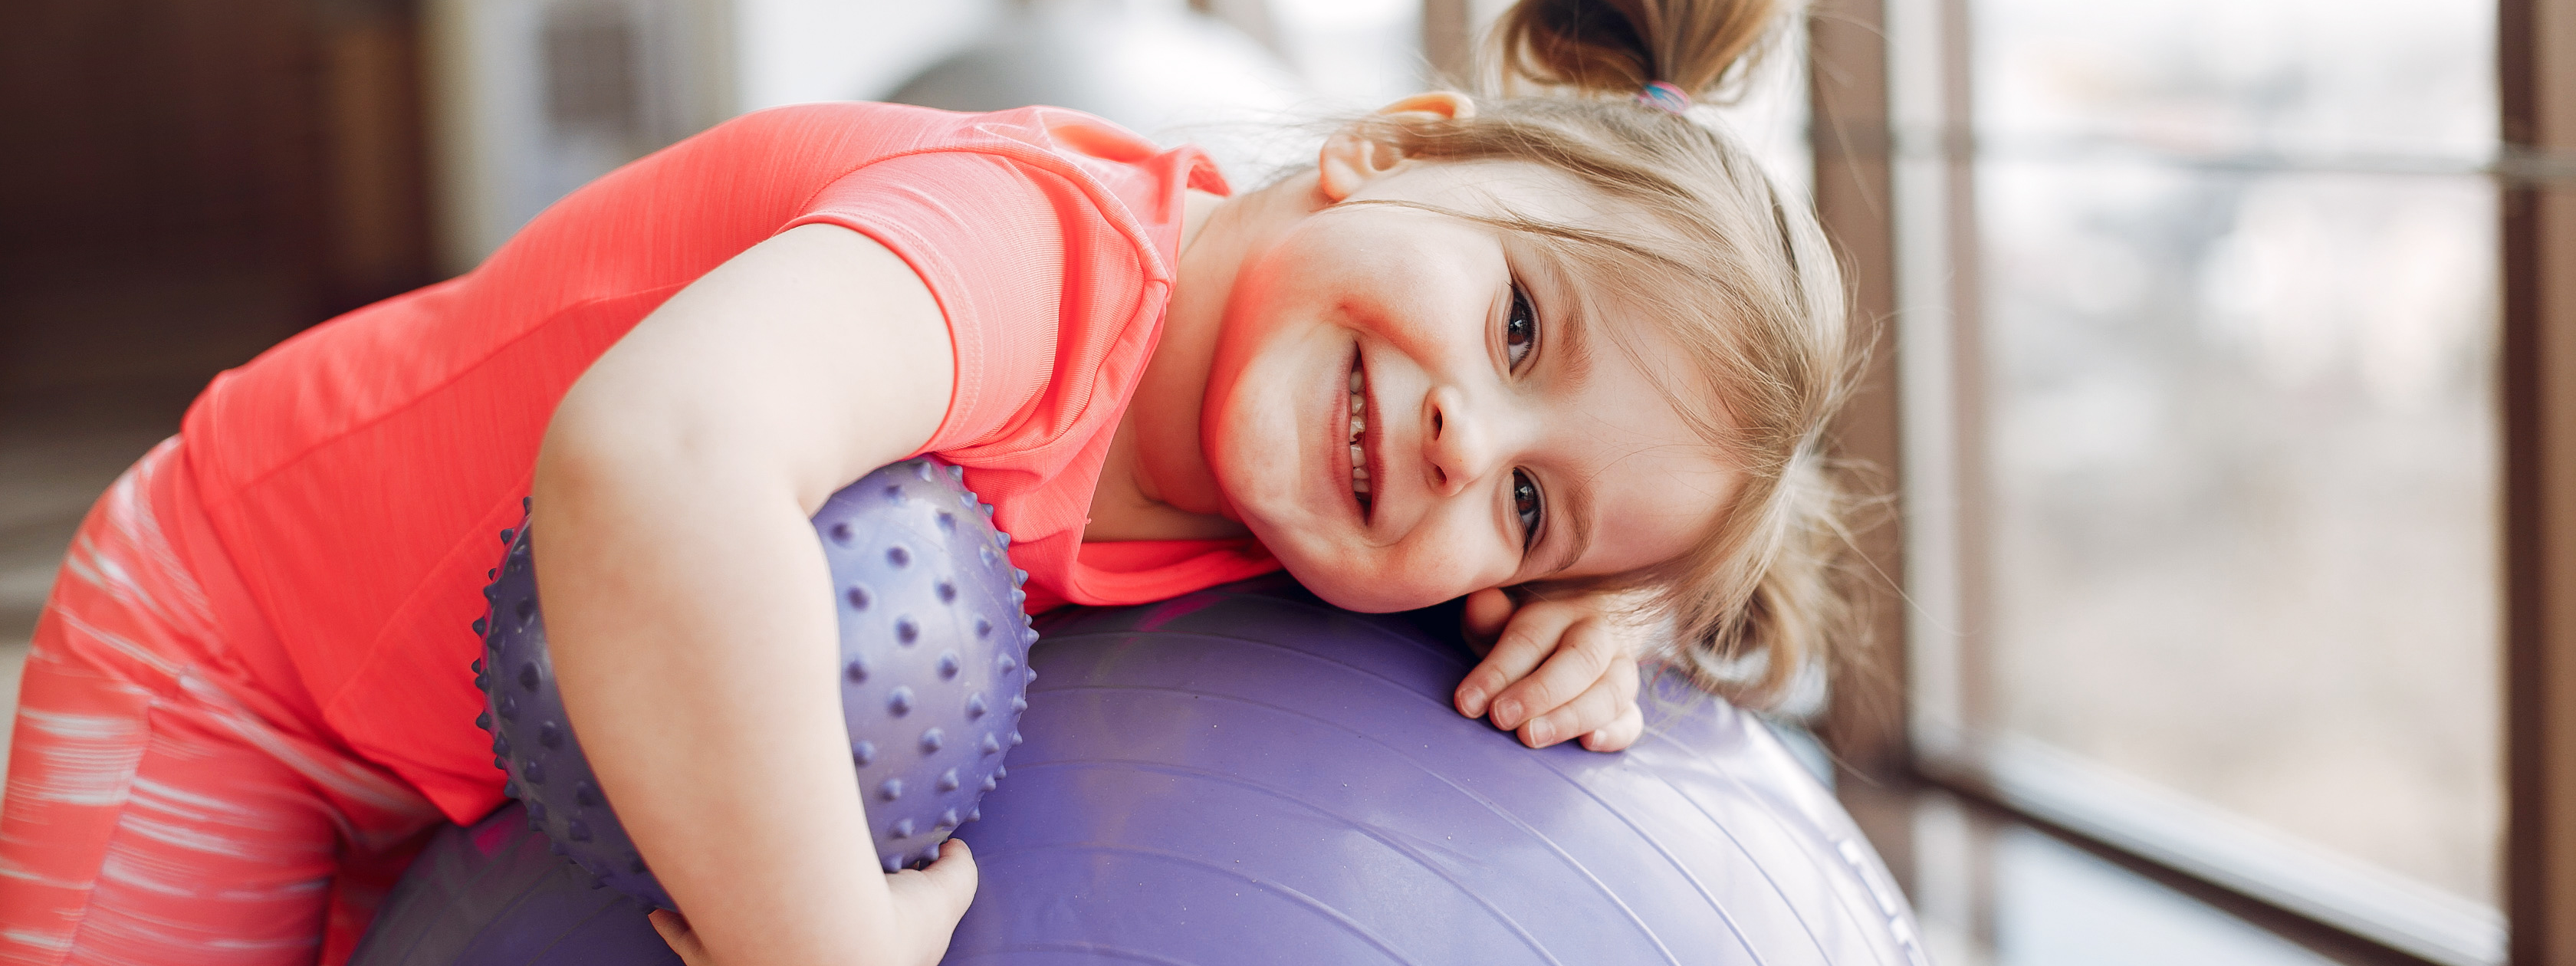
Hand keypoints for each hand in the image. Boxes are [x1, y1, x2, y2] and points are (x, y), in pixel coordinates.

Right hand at [648, 838, 979, 965]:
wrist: (819, 943)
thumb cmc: (879, 925)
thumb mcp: (942, 896)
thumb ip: (958, 872)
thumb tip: (956, 847)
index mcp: (858, 964)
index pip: (865, 955)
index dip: (868, 941)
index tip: (864, 917)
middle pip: (791, 952)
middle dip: (788, 940)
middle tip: (793, 917)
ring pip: (732, 951)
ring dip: (723, 934)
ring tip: (710, 917)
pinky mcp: (720, 957)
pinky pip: (691, 941)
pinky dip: (677, 927)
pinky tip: (661, 911)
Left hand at [1452, 588, 1645, 751]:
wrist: (1590, 618)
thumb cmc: (1532, 626)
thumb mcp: (1505, 614)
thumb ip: (1490, 615)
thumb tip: (1481, 602)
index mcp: (1562, 606)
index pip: (1531, 637)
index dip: (1498, 671)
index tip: (1467, 702)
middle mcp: (1598, 633)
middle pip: (1579, 660)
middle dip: (1539, 693)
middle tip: (1501, 718)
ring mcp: (1620, 667)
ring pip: (1610, 691)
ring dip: (1570, 717)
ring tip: (1531, 737)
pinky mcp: (1628, 701)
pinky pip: (1632, 718)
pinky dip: (1615, 733)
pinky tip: (1589, 743)